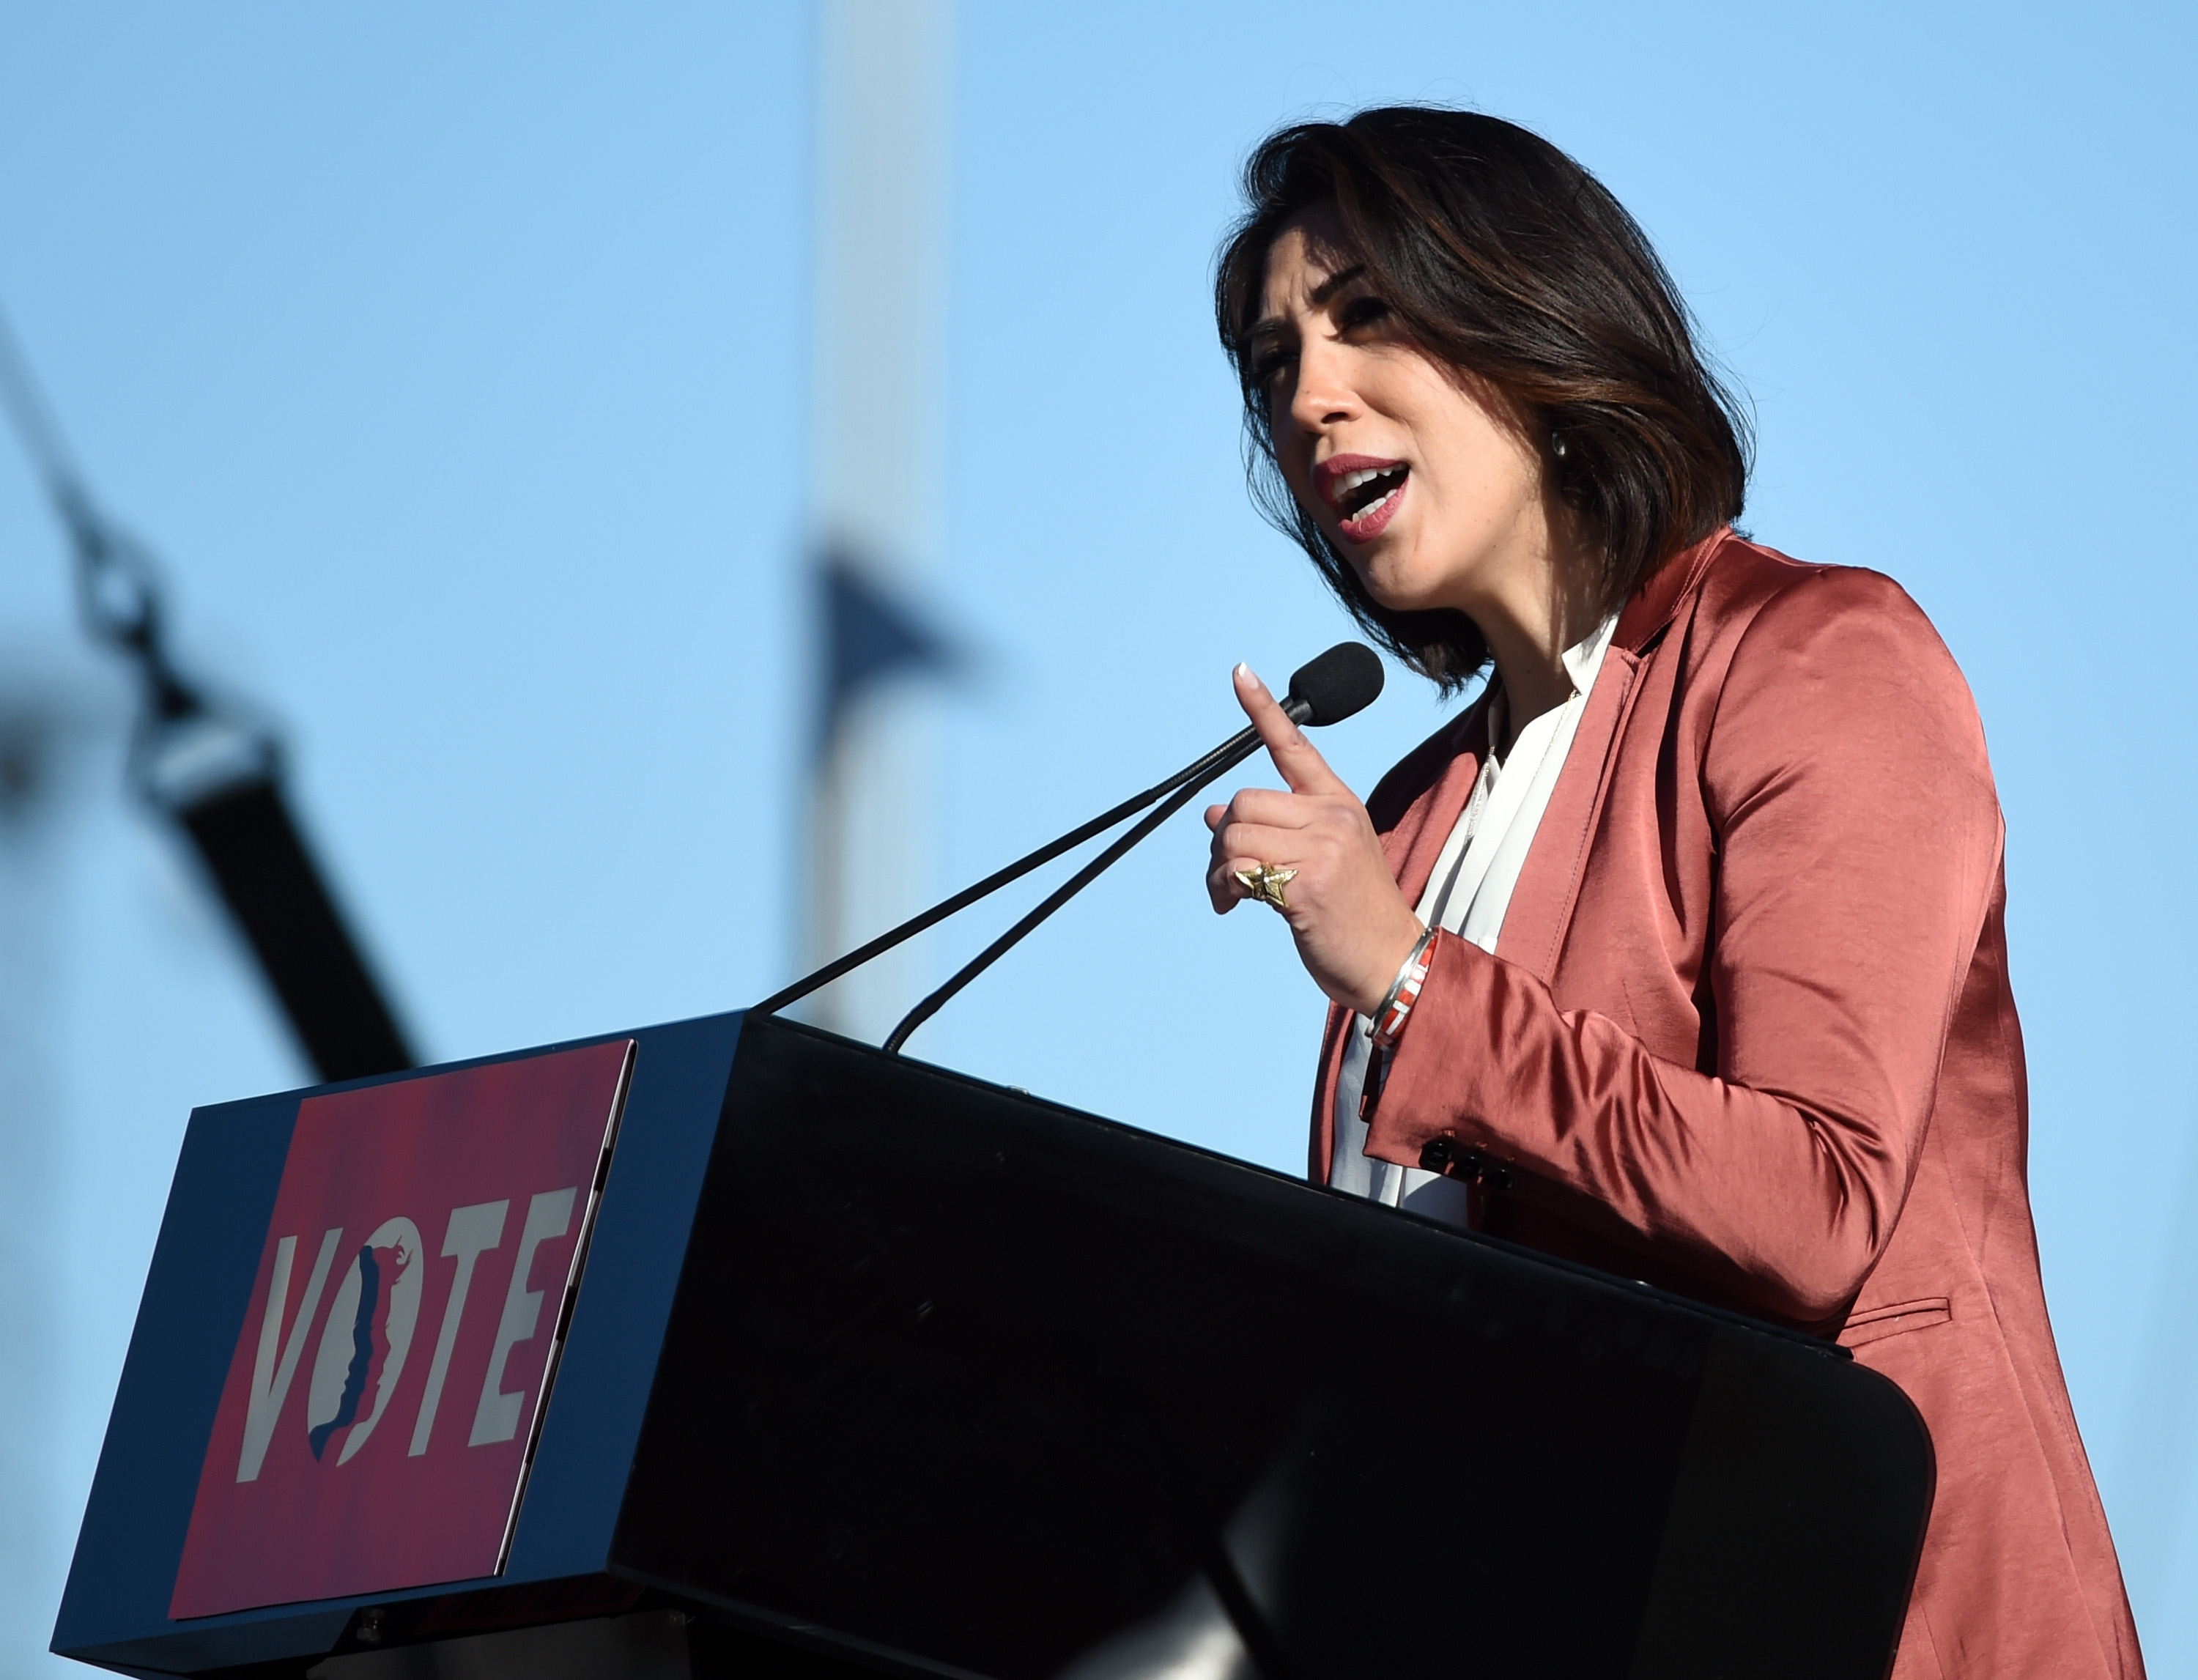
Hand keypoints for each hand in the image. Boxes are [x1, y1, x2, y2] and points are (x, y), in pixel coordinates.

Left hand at [1205, 663, 1426, 1015]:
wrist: (1390, 961)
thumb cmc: (1353, 914)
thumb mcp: (1323, 859)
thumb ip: (1276, 831)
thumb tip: (1212, 813)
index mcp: (1339, 803)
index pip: (1295, 746)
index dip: (1262, 709)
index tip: (1239, 672)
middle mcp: (1332, 817)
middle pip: (1243, 801)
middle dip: (1222, 839)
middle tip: (1226, 874)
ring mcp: (1321, 849)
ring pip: (1232, 835)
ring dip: (1217, 870)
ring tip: (1232, 895)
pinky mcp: (1306, 884)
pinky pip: (1237, 870)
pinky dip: (1222, 889)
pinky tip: (1234, 907)